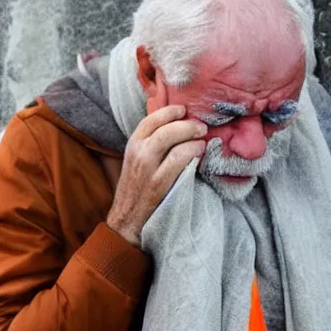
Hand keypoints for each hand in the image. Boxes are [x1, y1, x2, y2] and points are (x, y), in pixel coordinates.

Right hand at [107, 73, 206, 246]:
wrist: (127, 221)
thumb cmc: (138, 191)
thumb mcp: (139, 162)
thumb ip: (153, 146)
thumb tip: (178, 129)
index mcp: (132, 145)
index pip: (150, 120)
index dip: (169, 111)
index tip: (184, 109)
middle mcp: (137, 153)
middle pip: (163, 127)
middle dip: (185, 123)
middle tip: (201, 126)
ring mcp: (147, 168)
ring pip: (169, 140)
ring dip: (190, 134)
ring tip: (203, 136)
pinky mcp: (158, 183)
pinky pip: (177, 161)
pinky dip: (191, 152)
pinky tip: (200, 152)